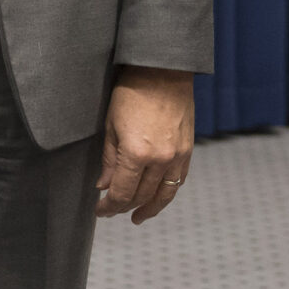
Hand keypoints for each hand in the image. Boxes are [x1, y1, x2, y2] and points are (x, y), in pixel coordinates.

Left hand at [96, 66, 192, 224]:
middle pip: (141, 196)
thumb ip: (109, 160)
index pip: (121, 193)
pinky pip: (178, 180)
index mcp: (136, 154)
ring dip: (149, 208)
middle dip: (124, 207)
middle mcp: (160, 160)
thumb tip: (104, 185)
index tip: (100, 210)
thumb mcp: (111, 125)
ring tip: (137, 217)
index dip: (109, 206)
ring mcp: (177, 156)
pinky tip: (157, 197)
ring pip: (163, 194)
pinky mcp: (188, 150)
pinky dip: (166, 192)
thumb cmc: (132, 92)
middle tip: (111, 210)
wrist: (163, 71)